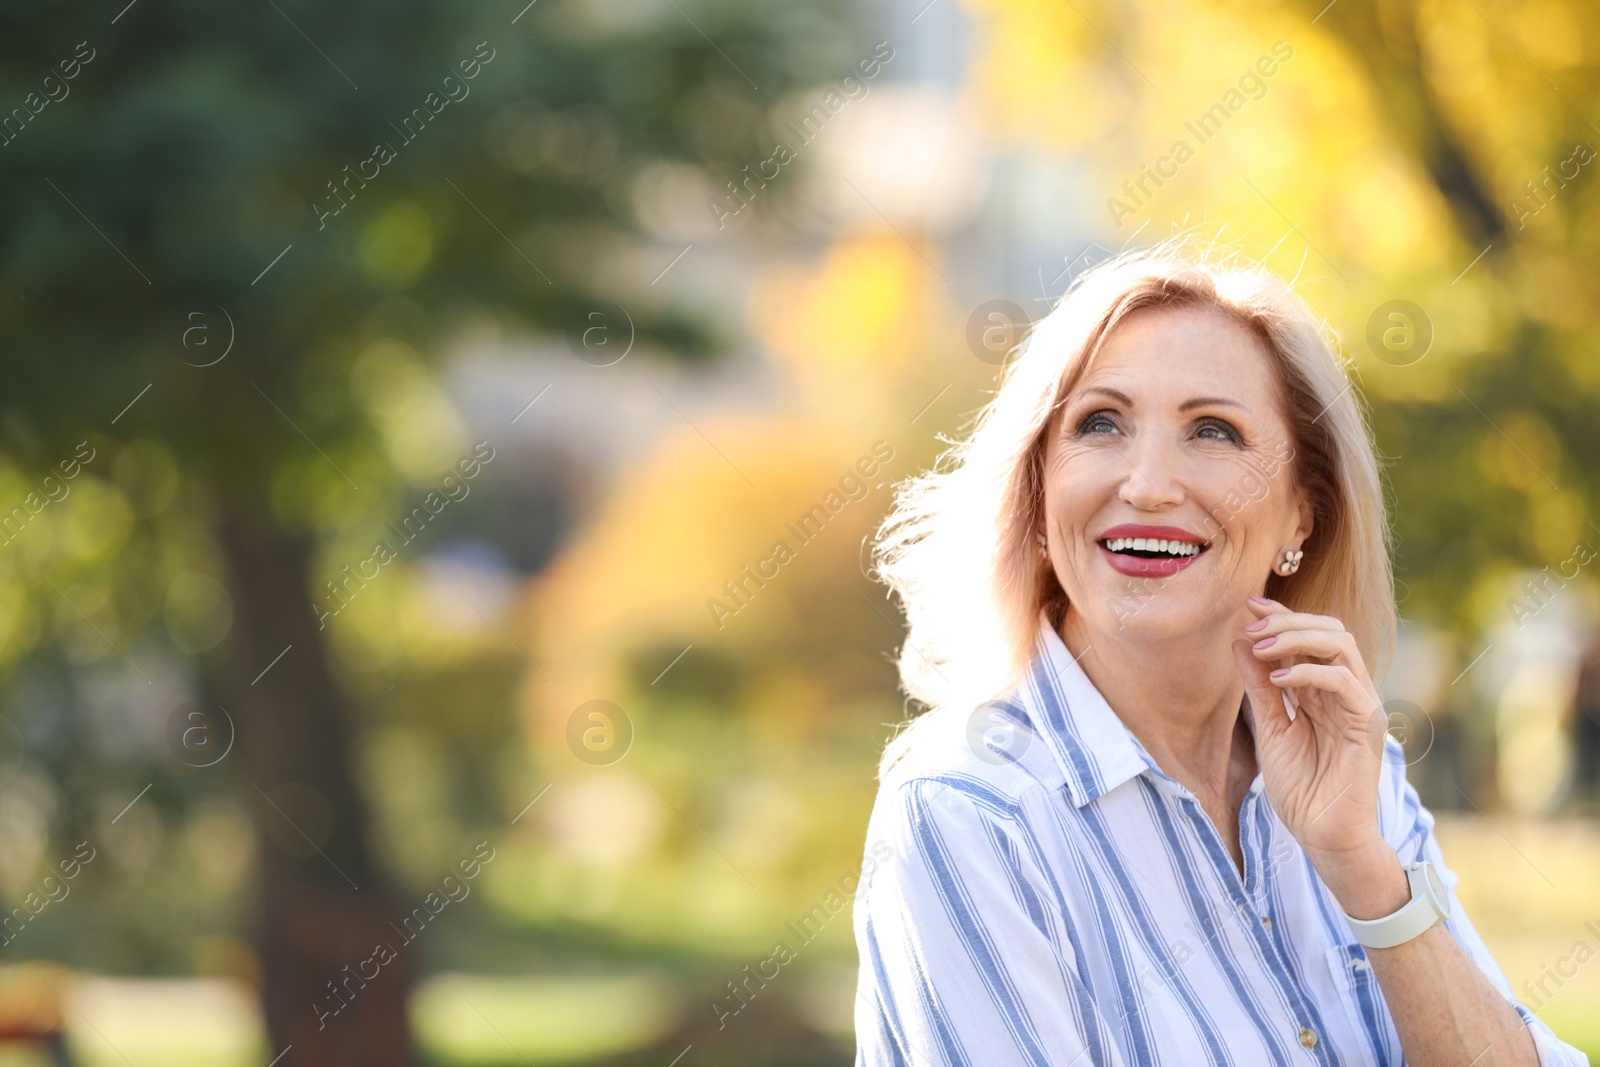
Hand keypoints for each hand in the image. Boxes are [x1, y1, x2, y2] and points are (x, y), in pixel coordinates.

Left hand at [1231, 596, 1391, 869]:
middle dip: (1289, 620)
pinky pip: (1345, 682)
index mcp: (1324, 691)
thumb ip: (1259, 687)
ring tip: (1262, 647)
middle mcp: (1347, 692)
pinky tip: (1280, 679)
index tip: (1248, 606)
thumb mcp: (1270, 728)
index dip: (1282, 617)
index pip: (1312, 637)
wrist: (1323, 836)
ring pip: (1341, 645)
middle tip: (1253, 626)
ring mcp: (1361, 705)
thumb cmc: (1301, 789)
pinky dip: (1311, 672)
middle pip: (1331, 630)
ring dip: (1298, 638)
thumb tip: (1240, 642)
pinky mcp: (1368, 725)